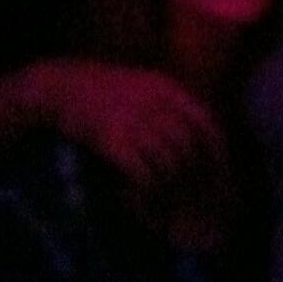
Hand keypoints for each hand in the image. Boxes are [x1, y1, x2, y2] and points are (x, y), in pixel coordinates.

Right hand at [24, 60, 223, 186]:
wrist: (62, 86)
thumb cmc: (103, 90)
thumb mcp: (142, 84)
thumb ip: (167, 103)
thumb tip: (193, 131)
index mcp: (164, 87)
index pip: (204, 120)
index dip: (216, 147)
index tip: (221, 168)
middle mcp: (152, 102)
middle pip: (188, 144)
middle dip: (195, 172)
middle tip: (194, 192)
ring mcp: (132, 120)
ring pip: (168, 159)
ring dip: (171, 184)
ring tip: (168, 197)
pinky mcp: (111, 139)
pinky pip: (142, 170)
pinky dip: (149, 187)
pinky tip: (145, 194)